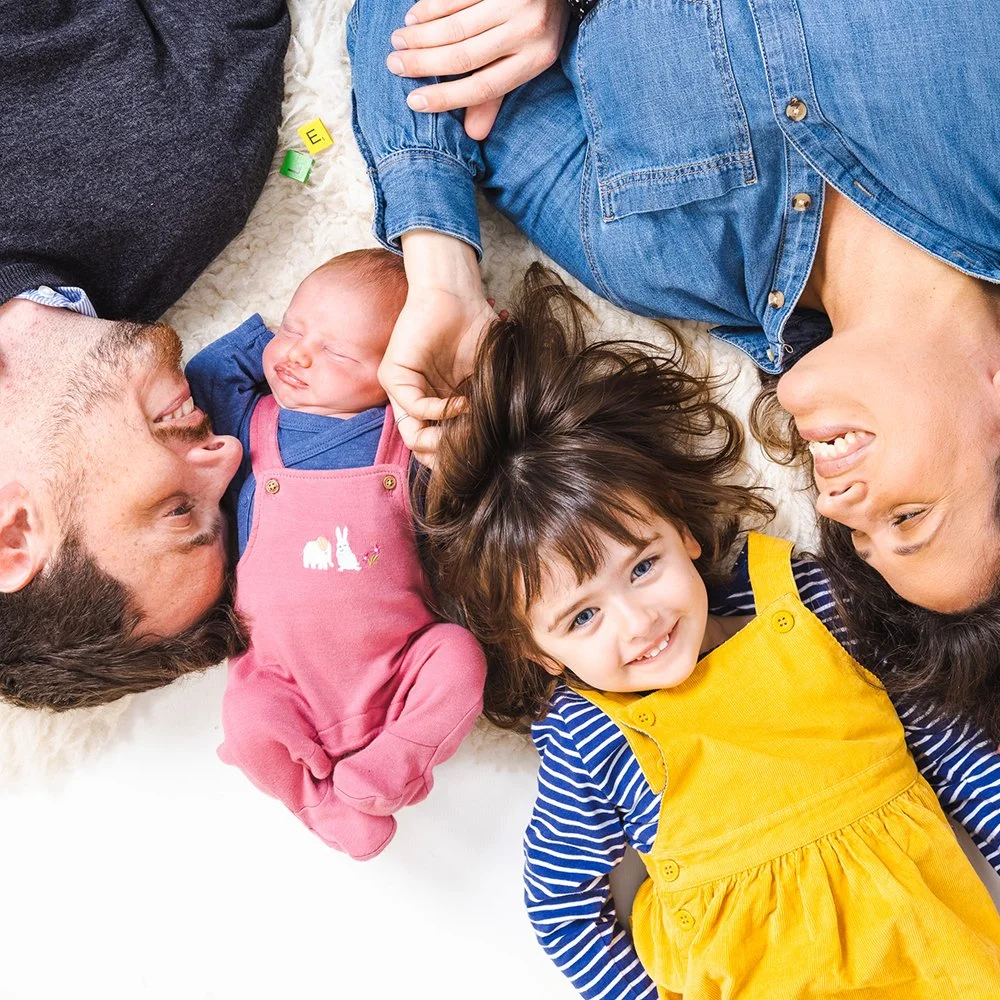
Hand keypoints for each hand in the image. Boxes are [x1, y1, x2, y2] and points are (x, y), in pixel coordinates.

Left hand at [382, 232, 494, 464]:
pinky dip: (439, 411)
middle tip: (474, 447)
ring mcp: (402, 390)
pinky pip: (413, 407)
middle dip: (449, 455)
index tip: (482, 457)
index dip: (456, 460)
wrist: (459, 296)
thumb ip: (481, 413)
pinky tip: (461, 402)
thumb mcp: (485, 382)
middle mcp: (417, 402)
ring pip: (413, 436)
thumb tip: (490, 452)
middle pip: (422, 448)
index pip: (435, 448)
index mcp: (437, 406)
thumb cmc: (476, 333)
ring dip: (443, 438)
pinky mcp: (393, 375)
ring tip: (468, 424)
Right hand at [386, 0, 569, 139]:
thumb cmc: (537, 26)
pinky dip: (431, 7)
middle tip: (395, 65)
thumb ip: (497, 93)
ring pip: (456, 26)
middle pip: (464, 55)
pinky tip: (414, 15)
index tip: (415, 101)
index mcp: (536, 59)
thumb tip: (474, 134)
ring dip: (421, 35)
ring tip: (399, 41)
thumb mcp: (527, 58)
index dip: (447, 98)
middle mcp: (528, 30)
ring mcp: (513, 0)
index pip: (484, 87)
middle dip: (423, 63)